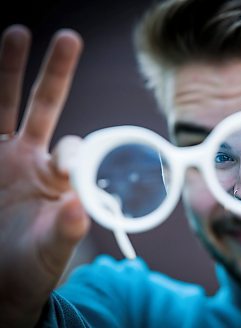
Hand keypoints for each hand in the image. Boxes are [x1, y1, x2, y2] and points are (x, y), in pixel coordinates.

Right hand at [0, 25, 88, 326]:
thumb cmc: (32, 266)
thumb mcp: (51, 251)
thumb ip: (66, 230)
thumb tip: (79, 207)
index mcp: (56, 177)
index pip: (71, 149)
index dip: (71, 154)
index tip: (61, 168)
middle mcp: (29, 158)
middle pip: (43, 107)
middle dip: (54, 74)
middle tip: (68, 38)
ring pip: (4, 106)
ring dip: (9, 72)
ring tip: (16, 32)